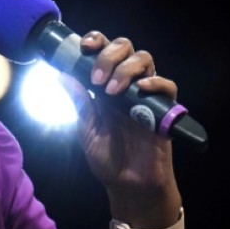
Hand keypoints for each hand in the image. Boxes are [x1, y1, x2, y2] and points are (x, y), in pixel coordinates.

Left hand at [62, 31, 179, 219]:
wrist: (129, 187)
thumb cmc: (108, 160)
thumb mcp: (86, 131)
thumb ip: (78, 103)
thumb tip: (61, 75)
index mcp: (104, 87)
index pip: (103, 51)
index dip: (95, 41)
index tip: (83, 46)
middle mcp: (126, 86)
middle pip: (124, 48)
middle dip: (108, 54)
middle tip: (96, 77)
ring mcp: (146, 96)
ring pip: (145, 59)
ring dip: (126, 67)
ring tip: (111, 89)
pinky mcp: (164, 110)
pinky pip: (168, 85)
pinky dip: (155, 81)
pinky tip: (141, 89)